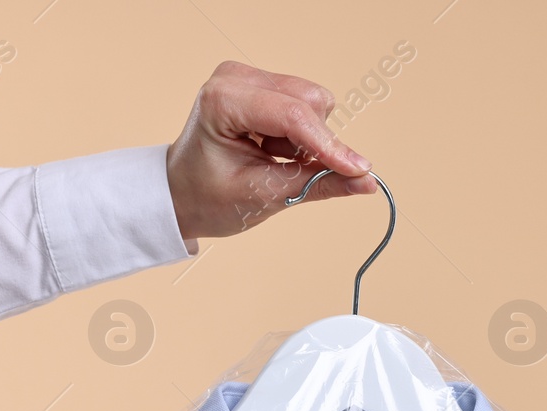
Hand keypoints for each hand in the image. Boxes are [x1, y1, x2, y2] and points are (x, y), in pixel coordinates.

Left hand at [166, 61, 376, 240]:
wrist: (182, 194)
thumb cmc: (208, 197)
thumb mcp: (263, 198)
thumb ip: (317, 185)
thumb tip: (365, 181)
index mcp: (223, 100)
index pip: (293, 116)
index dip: (329, 145)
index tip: (358, 170)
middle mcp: (236, 77)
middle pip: (309, 100)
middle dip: (314, 142)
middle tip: (286, 170)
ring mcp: (248, 76)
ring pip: (312, 100)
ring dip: (304, 139)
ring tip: (270, 159)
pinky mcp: (261, 84)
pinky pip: (304, 103)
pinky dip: (298, 134)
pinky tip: (270, 148)